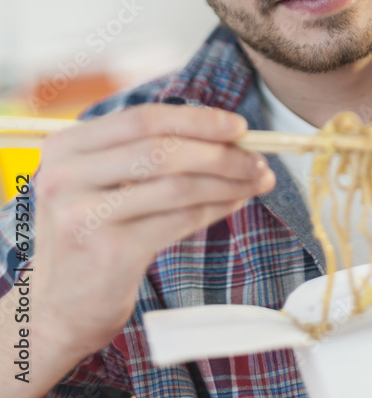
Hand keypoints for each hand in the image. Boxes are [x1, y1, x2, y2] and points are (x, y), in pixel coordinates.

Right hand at [30, 103, 274, 364]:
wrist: (57, 311)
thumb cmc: (91, 236)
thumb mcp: (98, 183)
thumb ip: (144, 153)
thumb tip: (225, 134)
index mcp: (64, 148)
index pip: (142, 118)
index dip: (196, 119)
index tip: (238, 125)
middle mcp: (66, 177)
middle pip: (162, 148)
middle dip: (219, 150)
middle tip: (257, 157)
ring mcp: (86, 215)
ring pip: (177, 185)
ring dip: (227, 180)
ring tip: (256, 180)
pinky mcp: (110, 252)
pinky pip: (180, 220)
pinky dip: (217, 208)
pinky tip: (236, 203)